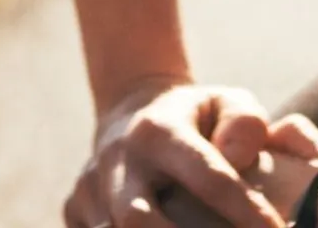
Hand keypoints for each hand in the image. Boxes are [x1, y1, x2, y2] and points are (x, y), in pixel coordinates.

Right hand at [65, 77, 313, 227]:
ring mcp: (89, 190)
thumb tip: (241, 158)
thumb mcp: (225, 102)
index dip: (243, 209)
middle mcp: (119, 162)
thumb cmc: (195, 116)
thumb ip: (245, 122)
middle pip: (139, 222)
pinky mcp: (73, 212)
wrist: (129, 113)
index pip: (206, 176)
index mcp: (161, 129)